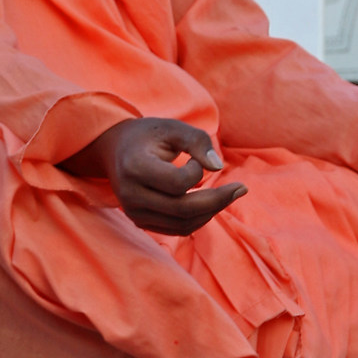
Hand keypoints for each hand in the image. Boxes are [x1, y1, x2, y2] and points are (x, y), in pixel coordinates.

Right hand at [61, 117, 244, 236]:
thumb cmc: (149, 136)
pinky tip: (211, 202)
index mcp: (135, 167)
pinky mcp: (141, 223)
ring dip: (211, 211)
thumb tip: (219, 168)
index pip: (176, 183)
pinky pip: (177, 229)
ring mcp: (134, 213)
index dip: (196, 172)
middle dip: (217, 201)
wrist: (116, 150)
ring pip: (182, 225)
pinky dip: (199, 218)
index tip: (196, 159)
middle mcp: (130, 196)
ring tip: (229, 194)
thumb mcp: (173, 128)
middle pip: (182, 210)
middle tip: (241, 189)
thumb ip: (198, 140)